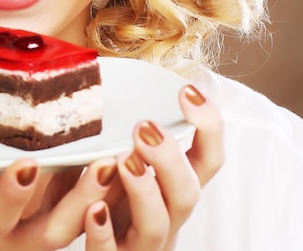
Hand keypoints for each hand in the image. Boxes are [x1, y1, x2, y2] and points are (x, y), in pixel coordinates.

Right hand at [0, 131, 120, 249]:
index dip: (10, 193)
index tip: (28, 162)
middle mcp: (12, 249)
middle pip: (52, 230)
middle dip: (79, 199)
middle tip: (105, 159)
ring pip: (78, 232)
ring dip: (105, 200)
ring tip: (129, 161)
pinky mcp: (52, 247)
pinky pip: (88, 230)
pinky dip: (111, 206)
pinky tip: (130, 173)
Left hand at [84, 84, 223, 249]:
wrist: (94, 248)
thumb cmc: (107, 196)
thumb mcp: (124, 161)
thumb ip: (130, 131)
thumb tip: (116, 70)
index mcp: (173, 188)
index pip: (209, 159)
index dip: (208, 127)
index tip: (187, 92)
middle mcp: (166, 216)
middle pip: (189, 193)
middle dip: (171, 159)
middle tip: (145, 128)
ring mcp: (140, 244)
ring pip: (157, 226)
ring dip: (144, 191)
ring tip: (123, 160)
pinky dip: (104, 234)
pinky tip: (93, 210)